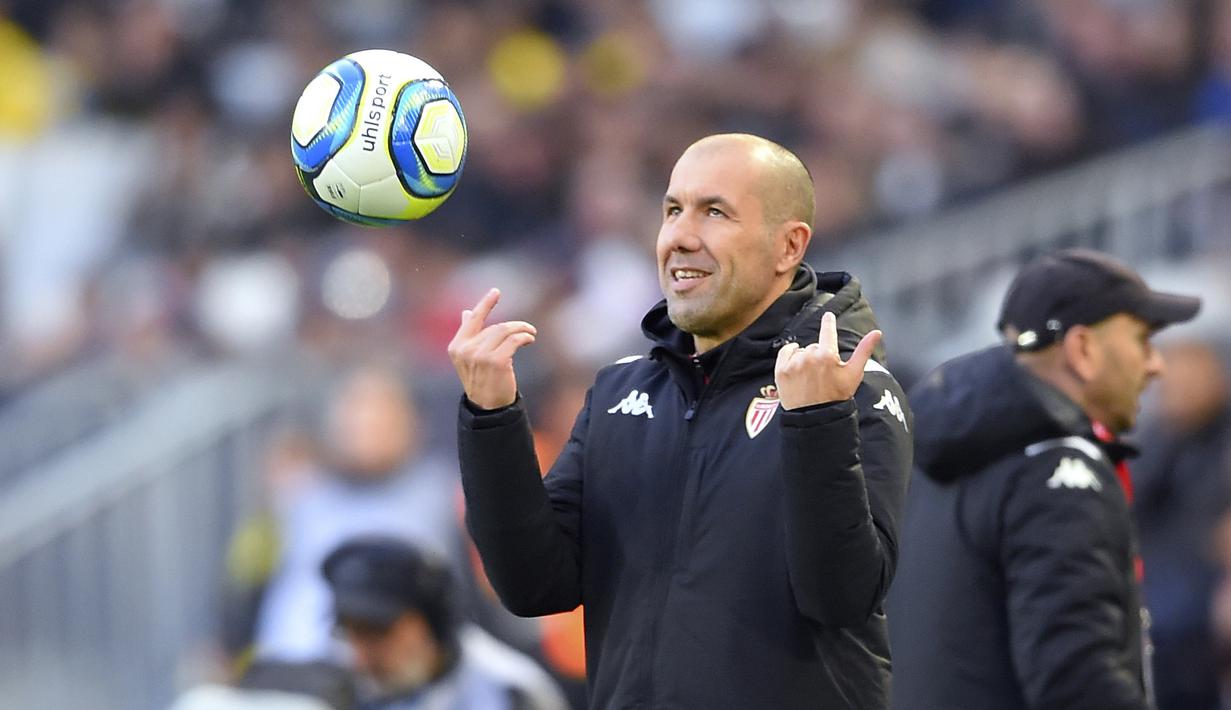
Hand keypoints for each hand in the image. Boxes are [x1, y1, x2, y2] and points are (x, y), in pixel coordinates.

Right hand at [447, 288, 537, 409]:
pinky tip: (530, 339)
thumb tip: (467, 312)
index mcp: (457, 346)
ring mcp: (480, 355)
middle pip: (494, 327)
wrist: (487, 408)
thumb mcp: (470, 358)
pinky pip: (514, 340)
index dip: (485, 304)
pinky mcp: (496, 361)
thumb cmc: (481, 381)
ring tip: (531, 333)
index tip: (496, 292)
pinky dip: (524, 337)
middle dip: (514, 326)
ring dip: (522, 329)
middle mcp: (466, 349)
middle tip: (527, 329)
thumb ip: (468, 334)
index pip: (473, 319)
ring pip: (505, 331)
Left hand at [774, 311, 880, 409]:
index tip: (828, 316)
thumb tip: (876, 333)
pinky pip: (785, 352)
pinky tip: (796, 367)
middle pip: (815, 346)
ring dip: (805, 359)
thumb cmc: (837, 397)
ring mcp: (794, 364)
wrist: (815, 417)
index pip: (828, 331)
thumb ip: (864, 350)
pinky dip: (790, 356)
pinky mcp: (781, 371)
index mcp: (828, 356)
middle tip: (823, 374)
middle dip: (819, 356)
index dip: (828, 322)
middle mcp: (809, 357)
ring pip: (801, 351)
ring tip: (810, 376)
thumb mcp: (854, 374)